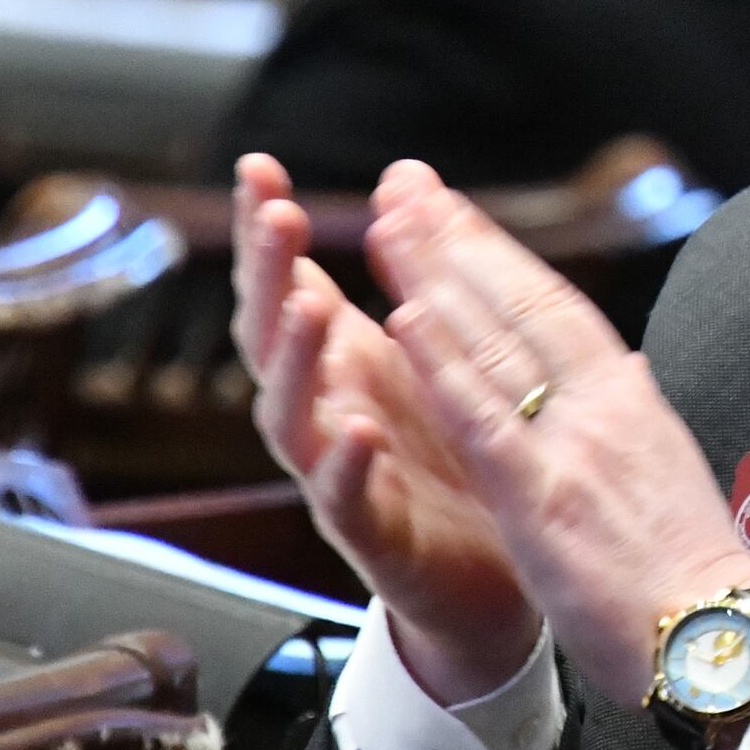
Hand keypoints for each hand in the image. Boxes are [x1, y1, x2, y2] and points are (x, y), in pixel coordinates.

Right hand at [230, 156, 538, 703]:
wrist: (492, 582)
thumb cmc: (454, 457)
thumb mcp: (430, 351)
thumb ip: (409, 272)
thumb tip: (401, 178)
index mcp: (344, 361)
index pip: (288, 282)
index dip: (267, 229)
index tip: (258, 167)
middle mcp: (326, 411)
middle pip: (273, 337)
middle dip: (269, 275)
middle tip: (281, 217)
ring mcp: (338, 474)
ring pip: (290, 415)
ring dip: (297, 358)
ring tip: (313, 305)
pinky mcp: (370, 535)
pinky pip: (342, 501)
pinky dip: (344, 464)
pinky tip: (357, 430)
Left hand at [361, 160, 749, 709]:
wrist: (718, 643)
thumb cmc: (691, 577)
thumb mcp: (663, 471)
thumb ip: (627, 419)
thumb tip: (616, 374)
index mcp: (630, 400)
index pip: (555, 308)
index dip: (496, 254)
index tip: (453, 210)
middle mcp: (603, 405)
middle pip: (519, 303)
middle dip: (456, 239)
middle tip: (403, 185)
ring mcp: (573, 446)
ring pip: (495, 342)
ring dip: (436, 275)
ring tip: (388, 223)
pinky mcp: (545, 497)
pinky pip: (485, 418)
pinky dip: (444, 363)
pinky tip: (406, 318)